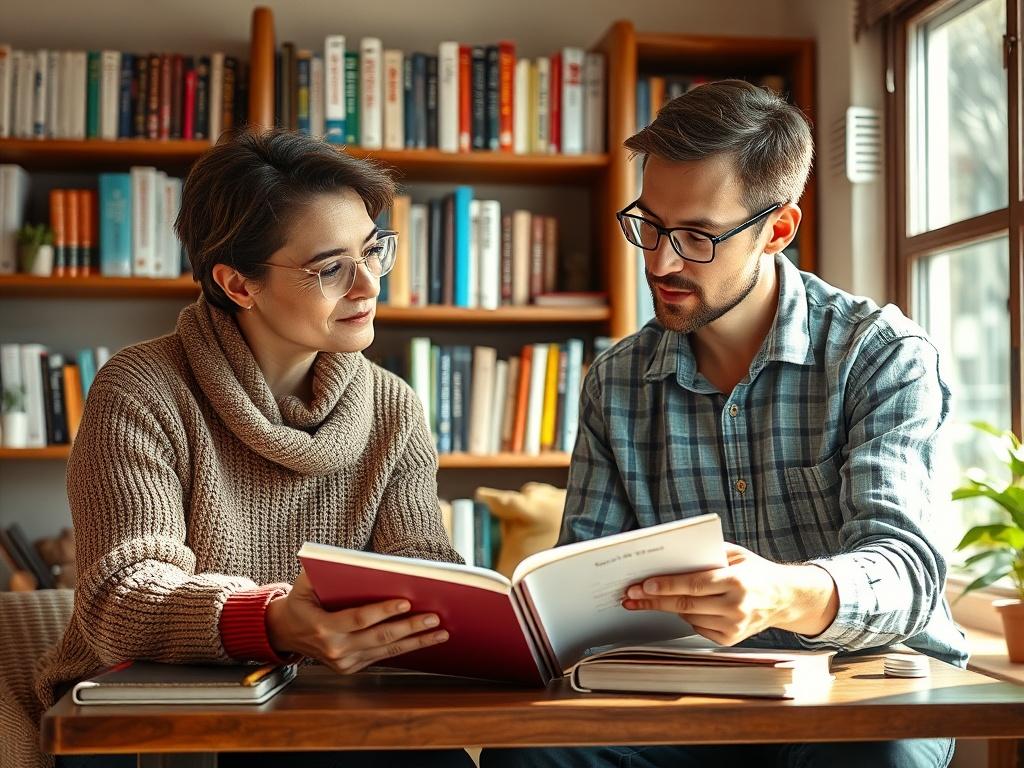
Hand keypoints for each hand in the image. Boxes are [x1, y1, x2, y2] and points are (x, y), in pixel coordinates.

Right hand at [265, 571, 448, 673]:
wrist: (285, 632)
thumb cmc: (301, 600)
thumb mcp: (306, 582)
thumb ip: (327, 571)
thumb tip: (362, 560)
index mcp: (323, 628)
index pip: (359, 619)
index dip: (384, 611)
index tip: (406, 602)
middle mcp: (334, 650)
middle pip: (379, 637)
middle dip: (410, 627)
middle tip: (434, 618)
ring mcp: (343, 663)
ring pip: (386, 651)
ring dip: (416, 642)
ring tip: (439, 633)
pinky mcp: (350, 668)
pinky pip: (382, 657)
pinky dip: (405, 648)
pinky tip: (424, 641)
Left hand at [622, 543, 838, 644]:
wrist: (784, 598)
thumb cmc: (755, 571)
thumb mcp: (736, 554)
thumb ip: (708, 553)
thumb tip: (672, 554)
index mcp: (737, 581)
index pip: (694, 584)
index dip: (667, 585)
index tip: (644, 584)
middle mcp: (736, 606)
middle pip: (686, 604)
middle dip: (654, 600)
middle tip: (631, 595)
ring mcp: (734, 626)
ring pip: (688, 618)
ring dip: (664, 608)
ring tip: (643, 601)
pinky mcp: (730, 639)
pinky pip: (697, 628)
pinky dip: (685, 617)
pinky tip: (678, 607)